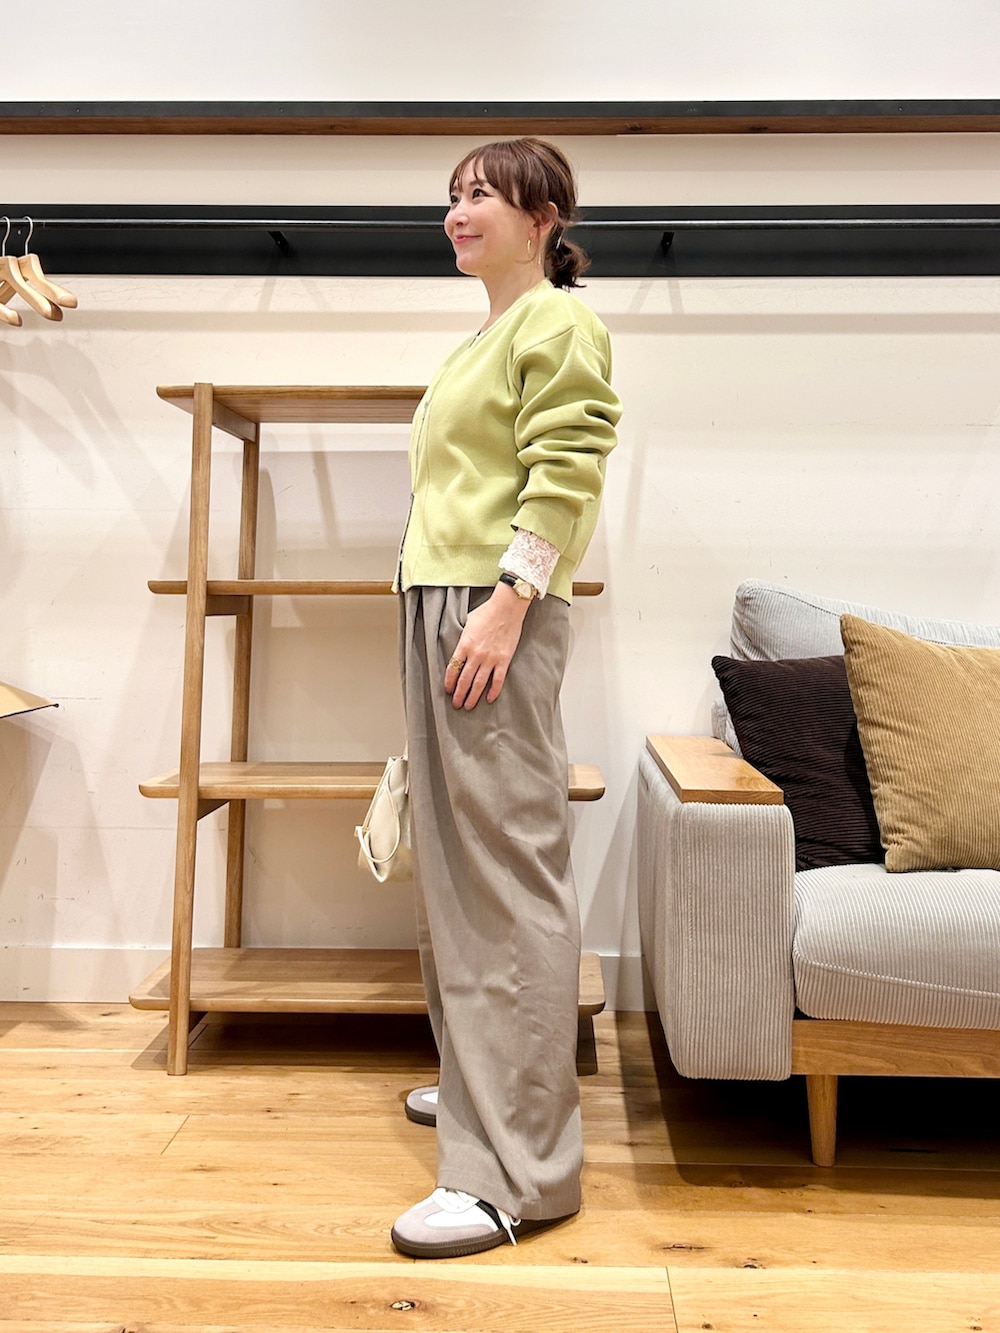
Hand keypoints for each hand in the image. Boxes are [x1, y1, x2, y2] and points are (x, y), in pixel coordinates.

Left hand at [444, 584, 531, 708]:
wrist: (506, 607)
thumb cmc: (487, 612)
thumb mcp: (468, 624)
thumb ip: (464, 639)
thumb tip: (462, 648)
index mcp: (464, 645)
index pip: (453, 669)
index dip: (449, 682)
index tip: (448, 690)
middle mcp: (476, 655)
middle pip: (464, 680)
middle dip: (459, 695)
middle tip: (456, 704)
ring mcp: (490, 659)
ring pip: (479, 683)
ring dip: (473, 697)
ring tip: (468, 706)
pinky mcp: (504, 660)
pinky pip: (498, 680)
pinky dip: (493, 691)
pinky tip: (489, 699)